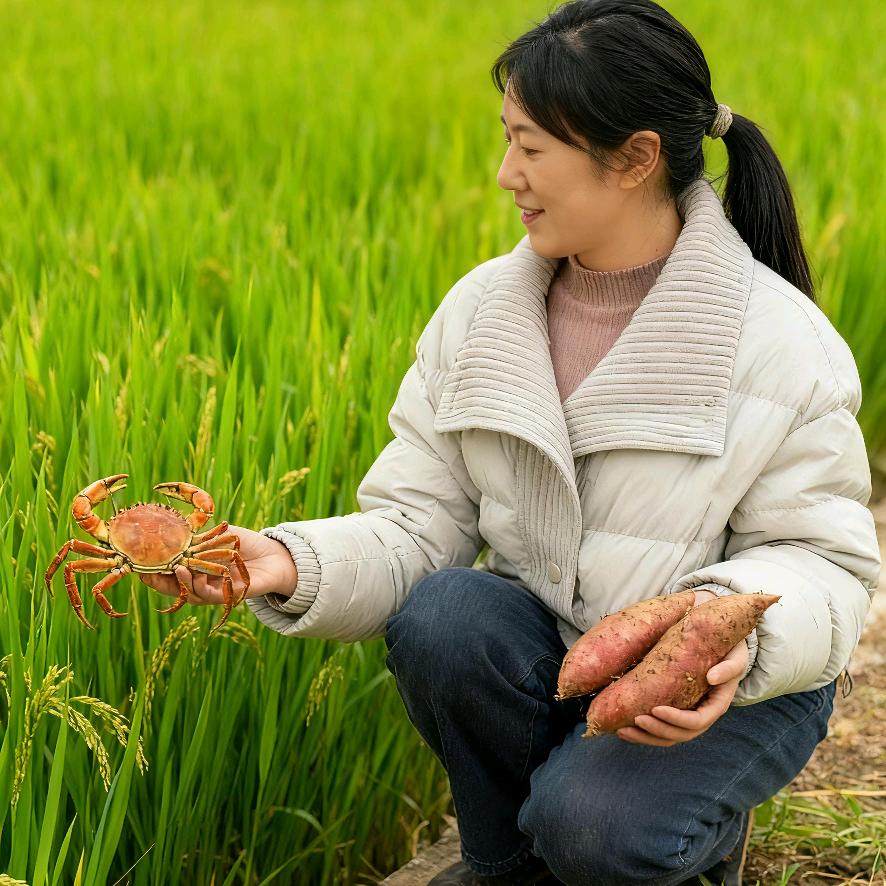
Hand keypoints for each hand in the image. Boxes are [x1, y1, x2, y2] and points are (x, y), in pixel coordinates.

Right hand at [138, 525, 298, 606]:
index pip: (170, 571)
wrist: (274, 555)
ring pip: (189, 592)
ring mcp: (213, 590)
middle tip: (146, 572)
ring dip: (179, 581)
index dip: (155, 569)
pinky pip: (207, 595)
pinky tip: (193, 573)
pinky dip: (198, 585)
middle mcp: (201, 581)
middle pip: (174, 586)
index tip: (141, 563)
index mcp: (196, 567)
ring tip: (173, 568)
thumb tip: (173, 528)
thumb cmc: (245, 543)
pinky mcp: (226, 596)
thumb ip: (198, 536)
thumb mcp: (218, 535)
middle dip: (159, 580)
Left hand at [616, 589, 747, 746]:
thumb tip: (712, 677)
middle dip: (656, 730)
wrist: (726, 649)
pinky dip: (643, 732)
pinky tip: (622, 727)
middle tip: (634, 720)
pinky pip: (660, 728)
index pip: (696, 721)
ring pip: (667, 737)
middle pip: (679, 734)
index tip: (655, 709)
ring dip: (645, 737)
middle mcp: (703, 716)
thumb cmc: (730, 651)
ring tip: (621, 730)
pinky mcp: (676, 711)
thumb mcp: (736, 657)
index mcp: (716, 705)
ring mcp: (689, 716)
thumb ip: (729, 667)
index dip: (676, 719)